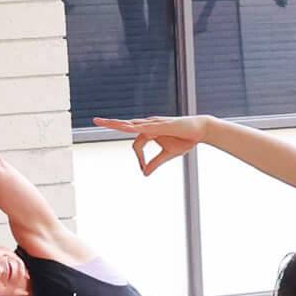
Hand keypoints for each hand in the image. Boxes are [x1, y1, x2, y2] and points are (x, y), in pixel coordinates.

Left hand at [93, 115, 208, 175]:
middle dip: (110, 124)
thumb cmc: (186, 140)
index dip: (139, 159)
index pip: (136, 145)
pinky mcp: (162, 124)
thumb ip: (155, 163)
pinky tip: (126, 127)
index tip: (144, 169)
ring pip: (132, 124)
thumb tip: (144, 174)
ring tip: (103, 121)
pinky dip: (136, 127)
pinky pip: (147, 126)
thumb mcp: (168, 155)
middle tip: (95, 120)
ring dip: (117, 123)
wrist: (201, 129)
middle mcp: (149, 125)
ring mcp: (155, 123)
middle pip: (126, 125)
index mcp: (149, 131)